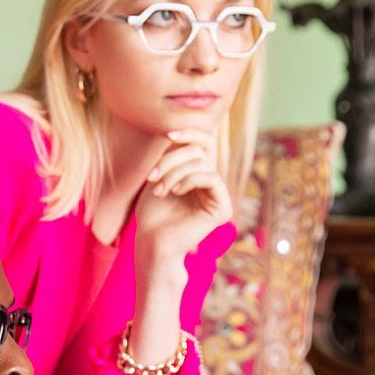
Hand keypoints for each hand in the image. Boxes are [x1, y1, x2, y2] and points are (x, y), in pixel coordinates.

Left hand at [136, 129, 233, 260]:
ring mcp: (219, 196)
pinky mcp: (222, 208)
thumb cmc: (153, 212)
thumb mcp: (161, 175)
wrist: (152, 241)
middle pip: (198, 151)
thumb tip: (182, 133)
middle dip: (171, 160)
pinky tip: (175, 192)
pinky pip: (211, 178)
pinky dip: (190, 180)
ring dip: (174, 173)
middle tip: (152, 177)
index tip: (168, 135)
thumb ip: (174, 155)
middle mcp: (212, 183)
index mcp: (199, 174)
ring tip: (160, 190)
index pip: (204, 143)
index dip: (190, 133)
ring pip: (202, 164)